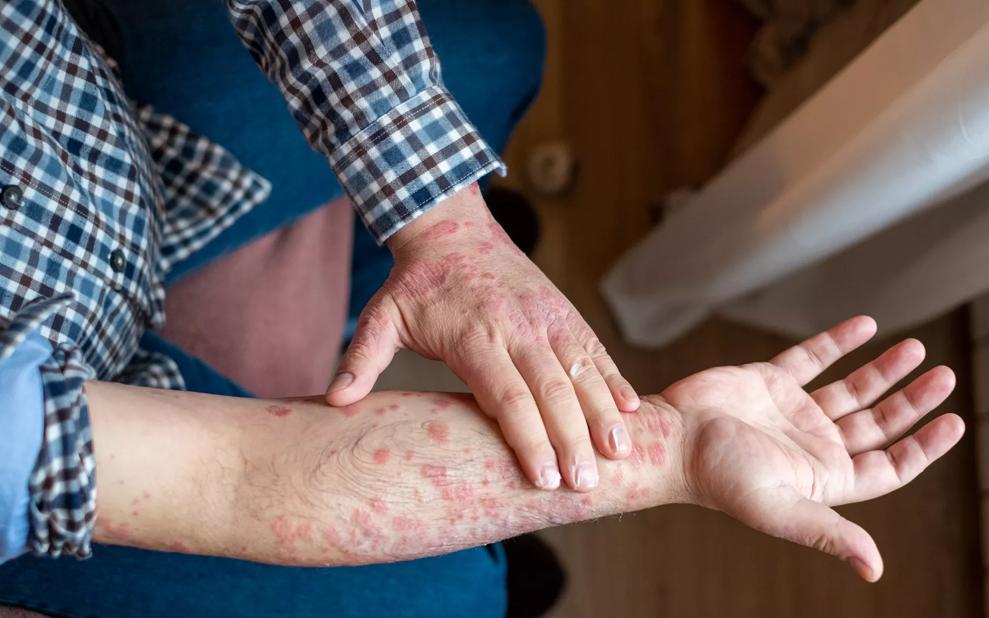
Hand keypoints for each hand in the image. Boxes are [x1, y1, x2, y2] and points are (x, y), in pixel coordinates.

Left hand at [327, 185, 640, 491]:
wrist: (451, 225)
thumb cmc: (416, 283)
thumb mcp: (381, 315)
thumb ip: (362, 357)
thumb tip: (335, 402)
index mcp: (475, 335)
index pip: (507, 395)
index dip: (529, 439)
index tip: (543, 478)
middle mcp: (517, 327)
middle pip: (551, 391)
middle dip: (572, 440)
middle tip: (585, 486)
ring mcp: (546, 317)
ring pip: (582, 370)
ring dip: (603, 413)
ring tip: (621, 453)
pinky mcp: (564, 311)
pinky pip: (594, 349)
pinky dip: (614, 378)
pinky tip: (632, 410)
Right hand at [664, 316, 963, 581]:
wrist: (672, 438)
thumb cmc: (719, 478)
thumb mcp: (780, 508)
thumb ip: (829, 532)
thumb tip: (875, 569)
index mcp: (825, 477)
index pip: (890, 464)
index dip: (923, 446)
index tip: (953, 421)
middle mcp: (815, 444)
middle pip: (879, 423)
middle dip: (913, 401)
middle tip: (944, 377)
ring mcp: (794, 411)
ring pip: (853, 388)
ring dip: (884, 370)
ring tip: (916, 348)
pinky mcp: (770, 381)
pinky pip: (813, 358)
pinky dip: (839, 342)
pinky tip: (866, 326)